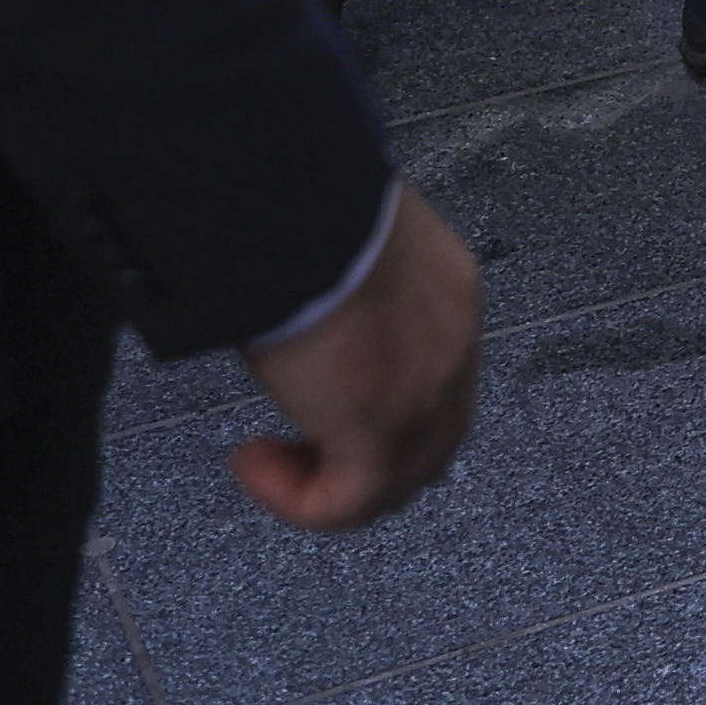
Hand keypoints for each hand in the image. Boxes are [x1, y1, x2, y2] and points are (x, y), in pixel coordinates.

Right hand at [232, 186, 480, 530]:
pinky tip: (253, 463)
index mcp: (448, 290)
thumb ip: (333, 277)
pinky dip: (299, 498)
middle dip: (364, 453)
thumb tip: (297, 283)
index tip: (320, 390)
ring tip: (269, 459)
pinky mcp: (384, 433)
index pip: (435, 370)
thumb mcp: (332, 240)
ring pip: (396, 476)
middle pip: (429, 437)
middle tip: (299, 446)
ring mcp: (428, 394)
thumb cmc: (308, 203)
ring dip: (330, 478)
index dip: (380, 396)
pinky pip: (350, 501)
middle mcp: (452, 344)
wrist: (305, 209)